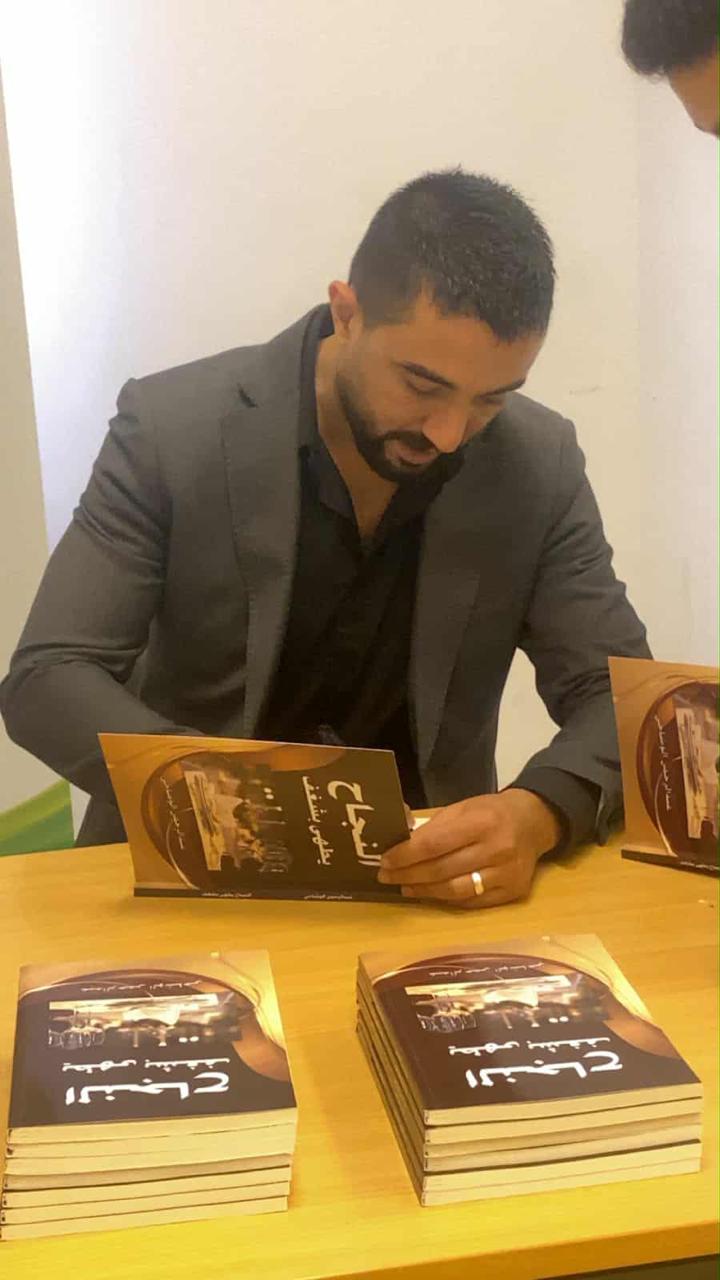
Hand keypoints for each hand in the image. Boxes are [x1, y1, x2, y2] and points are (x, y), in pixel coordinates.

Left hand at [378, 789, 561, 907]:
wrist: (534, 822)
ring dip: (425, 891)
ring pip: (455, 890)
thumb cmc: (492, 812)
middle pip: (442, 869)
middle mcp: (497, 849)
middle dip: (409, 875)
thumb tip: (399, 845)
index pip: (434, 844)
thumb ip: (434, 826)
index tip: (386, 861)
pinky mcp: (513, 891)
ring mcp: (507, 874)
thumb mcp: (463, 808)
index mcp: (482, 822)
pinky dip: (447, 899)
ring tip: (406, 887)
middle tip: (388, 876)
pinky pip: (472, 902)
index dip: (405, 855)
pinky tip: (432, 893)